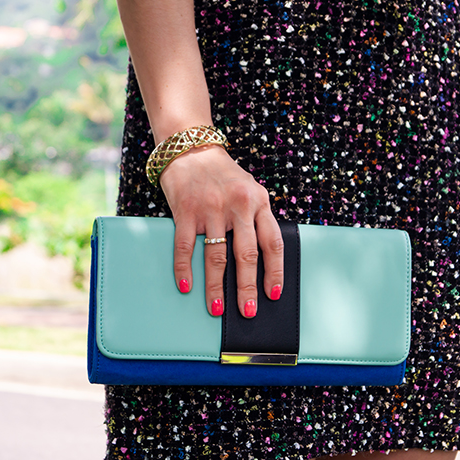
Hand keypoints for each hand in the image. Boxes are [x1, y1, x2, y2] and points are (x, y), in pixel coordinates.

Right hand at [159, 145, 283, 317]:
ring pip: (216, 256)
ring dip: (216, 286)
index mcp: (258, 201)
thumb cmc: (223, 175)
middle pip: (246, 254)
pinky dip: (185, 269)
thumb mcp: (249, 190)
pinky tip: (187, 286)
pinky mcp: (185, 210)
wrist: (191, 148)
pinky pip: (186, 246)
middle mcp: (237, 205)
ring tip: (217, 308)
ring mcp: (211, 208)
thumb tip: (262, 260)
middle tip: (248, 311)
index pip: (272, 242)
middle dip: (248, 287)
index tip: (274, 294)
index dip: (275, 271)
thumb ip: (256, 218)